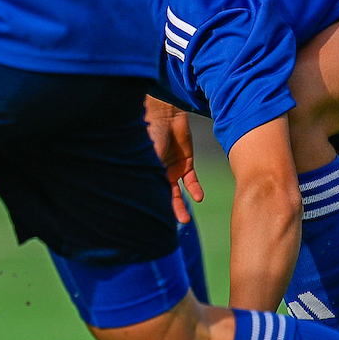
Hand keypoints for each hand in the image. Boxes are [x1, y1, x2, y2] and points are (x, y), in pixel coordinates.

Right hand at [143, 97, 201, 219]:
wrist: (164, 114)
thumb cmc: (149, 133)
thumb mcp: (145, 157)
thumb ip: (146, 175)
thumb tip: (140, 196)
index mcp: (143, 171)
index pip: (147, 192)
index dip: (149, 206)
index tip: (149, 222)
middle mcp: (157, 173)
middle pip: (162, 196)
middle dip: (166, 211)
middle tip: (169, 226)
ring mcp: (172, 168)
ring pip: (176, 192)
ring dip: (180, 206)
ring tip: (184, 219)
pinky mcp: (186, 162)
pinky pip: (191, 180)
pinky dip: (195, 189)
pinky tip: (198, 198)